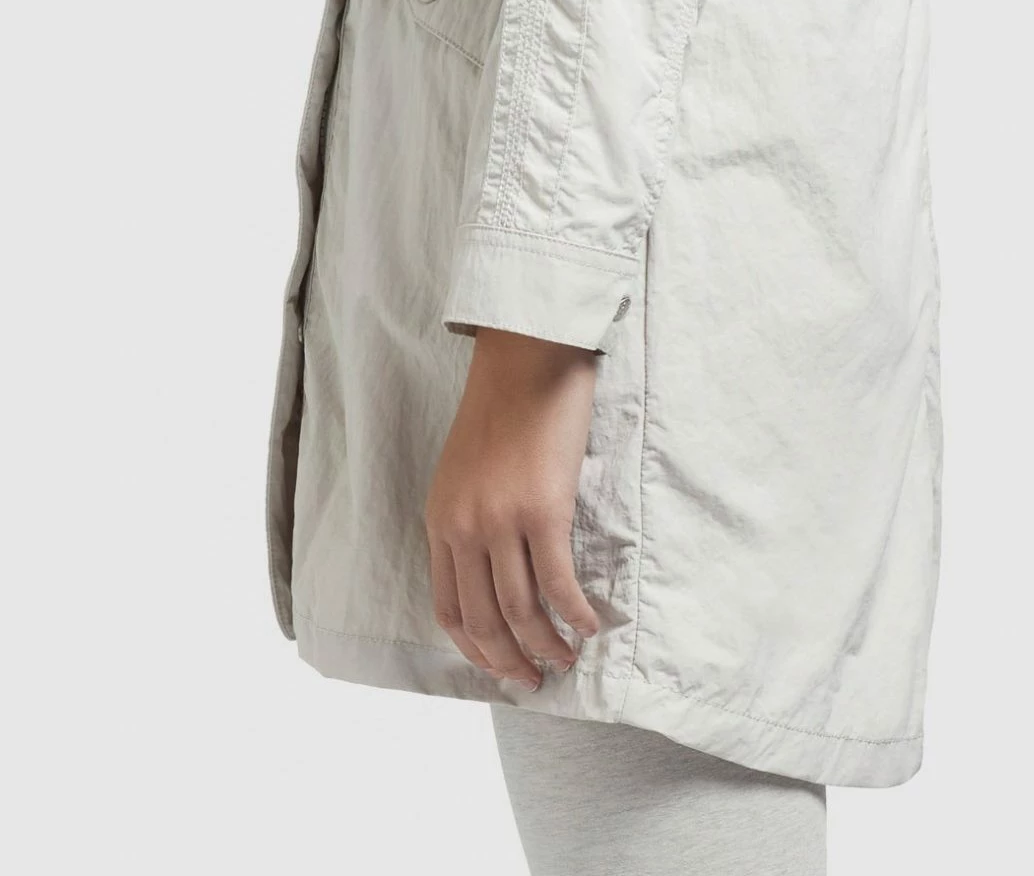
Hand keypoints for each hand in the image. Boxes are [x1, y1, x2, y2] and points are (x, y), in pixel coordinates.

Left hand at [425, 327, 601, 688]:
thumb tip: (494, 569)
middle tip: (536, 679)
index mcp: (441, 518)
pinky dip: (575, 613)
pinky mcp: (542, 508)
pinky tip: (592, 624)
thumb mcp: (464, 468)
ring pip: (521, 609)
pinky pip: (558, 582)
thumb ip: (469, 518)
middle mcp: (464, 526)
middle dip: (510, 660)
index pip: (448, 607)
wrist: (527, 354)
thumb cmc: (503, 404)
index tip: (500, 665)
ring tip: (568, 658)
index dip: (475, 648)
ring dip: (546, 645)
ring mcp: (501, 520)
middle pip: (483, 620)